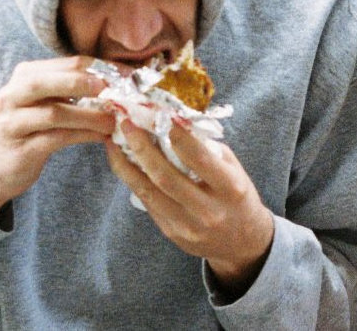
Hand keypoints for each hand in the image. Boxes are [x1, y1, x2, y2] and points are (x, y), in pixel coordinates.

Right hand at [0, 56, 115, 216]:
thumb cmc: (33, 128)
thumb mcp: (49, 102)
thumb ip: (75, 90)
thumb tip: (121, 84)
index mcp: (26, 76)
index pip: (69, 63)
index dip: (102, 67)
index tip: (130, 76)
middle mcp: (13, 94)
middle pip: (49, 81)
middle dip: (86, 83)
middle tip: (115, 90)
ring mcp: (13, 121)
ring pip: (54, 113)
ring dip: (90, 116)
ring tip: (114, 120)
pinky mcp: (21, 148)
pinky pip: (56, 138)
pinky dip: (84, 135)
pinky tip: (102, 136)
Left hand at [106, 118, 274, 295]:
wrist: (242, 242)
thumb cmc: (239, 197)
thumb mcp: (235, 171)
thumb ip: (209, 150)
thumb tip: (176, 124)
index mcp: (229, 188)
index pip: (198, 158)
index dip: (176, 135)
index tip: (159, 114)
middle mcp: (208, 209)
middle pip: (165, 176)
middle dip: (142, 147)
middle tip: (126, 125)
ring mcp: (187, 225)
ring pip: (148, 192)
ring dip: (126, 165)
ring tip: (114, 143)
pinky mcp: (171, 233)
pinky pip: (147, 203)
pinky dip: (133, 181)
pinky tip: (124, 164)